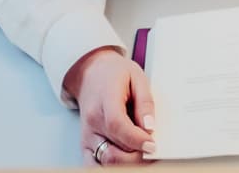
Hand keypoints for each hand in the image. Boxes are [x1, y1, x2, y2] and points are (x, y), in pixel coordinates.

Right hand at [66, 47, 156, 163]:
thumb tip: (150, 126)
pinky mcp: (86, 145)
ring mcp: (87, 136)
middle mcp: (92, 122)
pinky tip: (126, 159)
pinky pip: (94, 165)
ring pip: (104, 161)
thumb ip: (145, 102)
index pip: (117, 125)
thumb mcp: (137, 76)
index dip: (135, 139)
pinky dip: (111, 166)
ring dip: (126, 163)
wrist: (90, 75)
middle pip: (112, 150)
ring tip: (142, 155)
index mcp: (105, 101)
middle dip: (135, 156)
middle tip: (152, 151)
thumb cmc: (114, 75)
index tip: (152, 145)